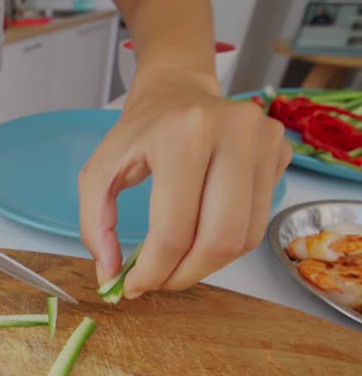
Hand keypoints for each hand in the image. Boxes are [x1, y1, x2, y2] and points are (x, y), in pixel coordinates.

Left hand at [79, 65, 290, 297]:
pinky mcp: (280, 153)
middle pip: (218, 241)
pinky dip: (228, 243)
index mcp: (184, 134)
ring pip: (244, 240)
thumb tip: (111, 277)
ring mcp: (264, 142)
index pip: (175, 230)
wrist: (179, 88)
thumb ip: (95, 225)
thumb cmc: (142, 130)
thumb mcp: (100, 170)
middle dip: (184, 275)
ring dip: (207, 265)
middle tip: (160, 282)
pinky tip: (202, 233)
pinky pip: (258, 223)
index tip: (135, 286)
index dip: (154, 271)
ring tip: (178, 261)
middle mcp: (233, 133)